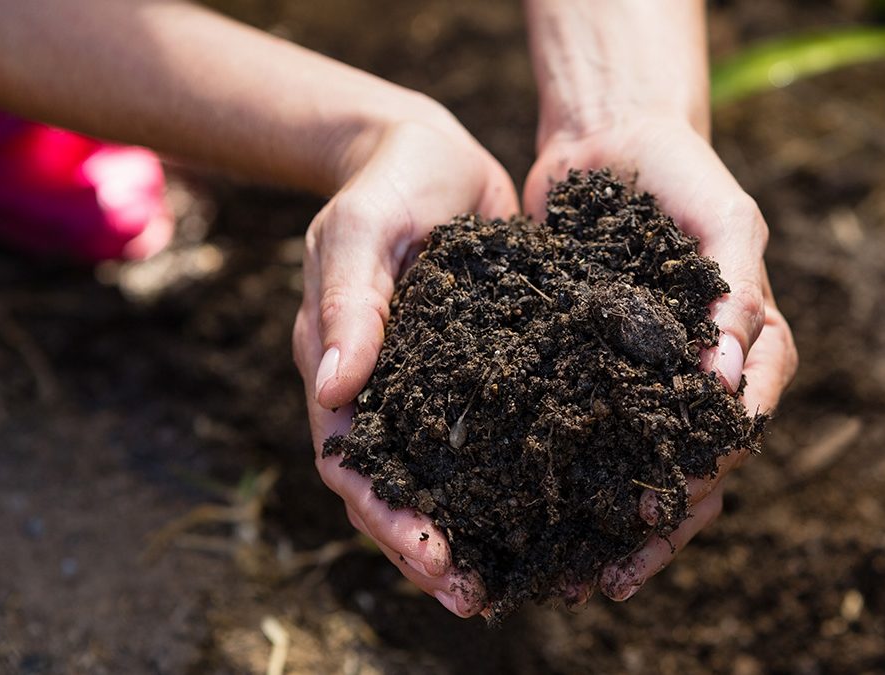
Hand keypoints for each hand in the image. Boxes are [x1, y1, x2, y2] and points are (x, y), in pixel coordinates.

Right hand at [293, 101, 518, 617]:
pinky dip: (509, 481)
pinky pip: (489, 438)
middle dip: (429, 548)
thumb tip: (333, 388)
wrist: (433, 152)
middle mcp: (383, 390)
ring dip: (472, 530)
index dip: (385, 515)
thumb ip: (349, 302)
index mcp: (339, 367)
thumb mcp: (362, 228)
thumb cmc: (389, 182)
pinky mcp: (478, 374)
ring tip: (512, 581)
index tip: (429, 554)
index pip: (350, 461)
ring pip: (443, 477)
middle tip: (477, 597)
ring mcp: (430, 387)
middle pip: (395, 488)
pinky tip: (552, 512)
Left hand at [524, 115, 797, 603]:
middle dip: (658, 526)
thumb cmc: (682, 172)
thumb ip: (739, 291)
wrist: (610, 136)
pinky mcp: (592, 364)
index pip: (739, 429)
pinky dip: (574, 473)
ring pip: (643, 464)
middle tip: (610, 576)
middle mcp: (702, 373)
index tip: (662, 515)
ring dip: (616, 522)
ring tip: (580, 574)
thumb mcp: (728, 218)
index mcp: (752, 346)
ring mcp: (648, 374)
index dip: (706, 478)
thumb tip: (730, 383)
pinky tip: (541, 514)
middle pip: (695, 467)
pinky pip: (590, 428)